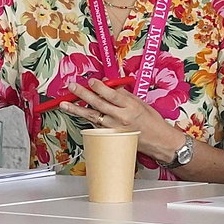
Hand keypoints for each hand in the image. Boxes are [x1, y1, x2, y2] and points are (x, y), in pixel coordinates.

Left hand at [61, 80, 187, 163]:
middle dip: (83, 94)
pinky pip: (96, 126)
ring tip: (64, 104)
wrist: (158, 141)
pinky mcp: (111, 136)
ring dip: (77, 110)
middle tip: (72, 87)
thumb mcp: (141, 104)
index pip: (112, 95)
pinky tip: (78, 113)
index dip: (100, 88)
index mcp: (131, 107)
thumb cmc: (152, 122)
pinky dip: (87, 119)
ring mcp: (114, 129)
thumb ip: (125, 96)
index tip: (91, 81)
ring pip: (92, 117)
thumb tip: (111, 86)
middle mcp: (121, 118)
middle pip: (98, 104)